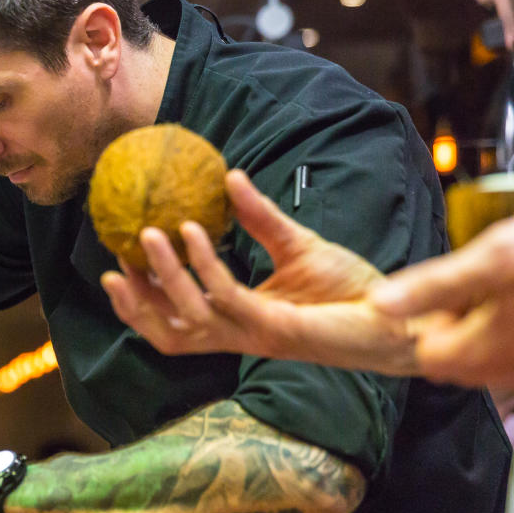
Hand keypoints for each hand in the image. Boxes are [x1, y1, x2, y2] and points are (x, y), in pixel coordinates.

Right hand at [101, 170, 418, 373]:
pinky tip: (194, 231)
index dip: (143, 302)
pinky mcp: (277, 328)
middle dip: (135, 307)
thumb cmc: (351, 289)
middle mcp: (240, 335)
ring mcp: (256, 334)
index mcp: (239, 322)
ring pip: (189, 317)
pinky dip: (205, 264)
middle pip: (169, 335)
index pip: (176, 323)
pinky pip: (228, 295)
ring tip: (148, 235)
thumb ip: (259, 218)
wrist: (401, 313)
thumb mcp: (296, 244)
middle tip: (112, 268)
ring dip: (163, 277)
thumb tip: (229, 177)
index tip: (119, 266)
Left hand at [371, 200, 513, 386]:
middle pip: (462, 361)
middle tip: (485, 283)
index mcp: (487, 352)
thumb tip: (378, 305)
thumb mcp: (498, 256)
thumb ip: (433, 286)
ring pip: (499, 359)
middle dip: (462, 325)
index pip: (428, 355)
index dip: (430, 320)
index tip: (450, 289)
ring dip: (495, 327)